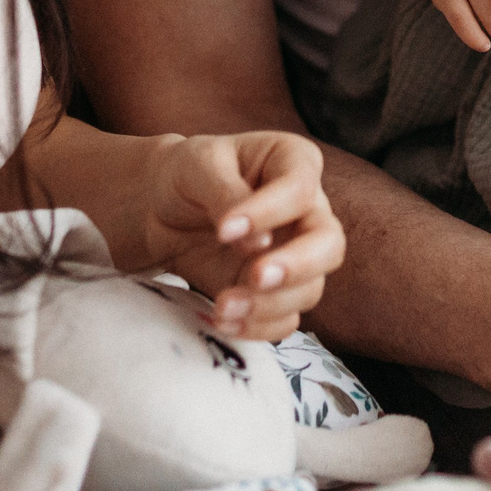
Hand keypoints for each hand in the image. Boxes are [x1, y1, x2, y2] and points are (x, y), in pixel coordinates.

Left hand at [139, 131, 343, 341]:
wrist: (161, 207)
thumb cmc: (188, 174)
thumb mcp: (198, 165)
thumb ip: (226, 194)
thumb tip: (257, 243)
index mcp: (294, 163)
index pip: (301, 189)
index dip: (270, 212)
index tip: (224, 230)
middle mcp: (306, 211)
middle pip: (330, 245)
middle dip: (297, 267)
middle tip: (255, 277)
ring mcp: (295, 254)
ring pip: (310, 289)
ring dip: (269, 304)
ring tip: (222, 306)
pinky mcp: (276, 291)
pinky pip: (286, 319)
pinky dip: (258, 327)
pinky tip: (223, 320)